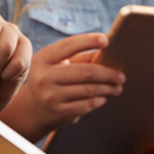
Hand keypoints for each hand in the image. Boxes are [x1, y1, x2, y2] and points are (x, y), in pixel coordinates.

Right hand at [0, 32, 124, 141]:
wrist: (32, 109)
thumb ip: (79, 58)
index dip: (89, 41)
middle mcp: (44, 76)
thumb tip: (107, 54)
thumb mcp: (57, 65)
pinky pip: (86, 105)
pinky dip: (99, 100)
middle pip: (86, 72)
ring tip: (117, 87)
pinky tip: (103, 97)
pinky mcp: (58, 112)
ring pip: (89, 90)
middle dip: (108, 74)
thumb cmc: (50, 80)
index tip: (106, 40)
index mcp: (43, 58)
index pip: (69, 45)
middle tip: (121, 76)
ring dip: (108, 88)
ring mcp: (50, 96)